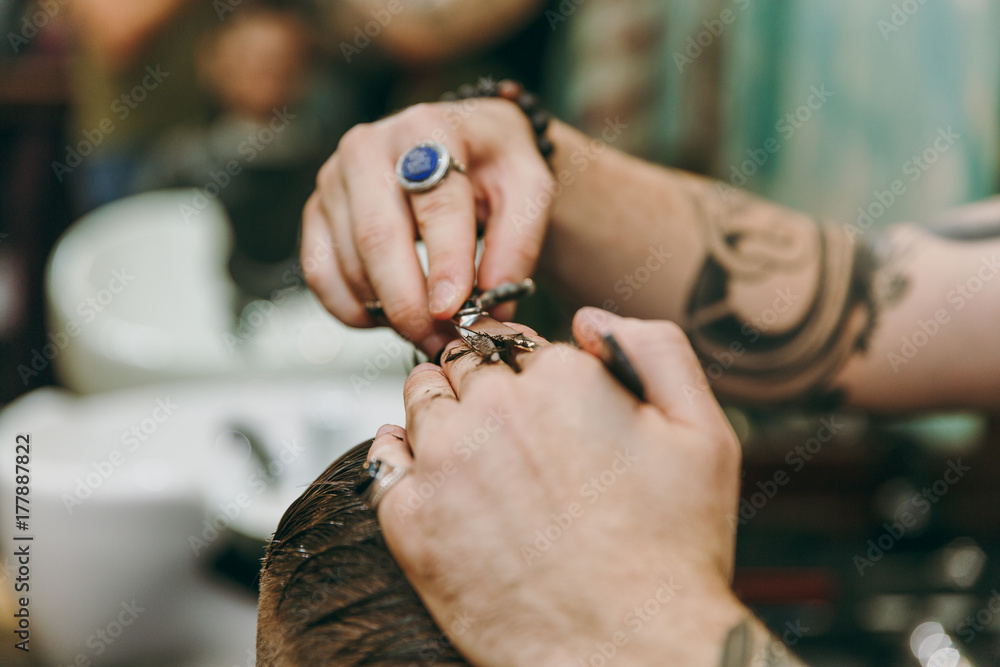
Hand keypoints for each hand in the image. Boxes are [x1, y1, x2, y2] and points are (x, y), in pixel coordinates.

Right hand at [302, 99, 554, 353]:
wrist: (461, 145)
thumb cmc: (494, 166)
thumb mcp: (528, 190)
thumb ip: (519, 243)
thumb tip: (492, 301)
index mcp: (430, 130)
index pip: (435, 203)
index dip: (445, 262)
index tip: (453, 310)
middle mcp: (371, 146)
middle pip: (378, 236)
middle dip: (409, 303)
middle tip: (440, 340)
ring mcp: (335, 177)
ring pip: (349, 262)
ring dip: (386, 311)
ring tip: (427, 330)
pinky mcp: (316, 209)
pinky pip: (320, 273)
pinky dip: (351, 308)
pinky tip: (387, 316)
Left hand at [368, 309, 748, 665]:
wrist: (629, 651)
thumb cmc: (673, 552)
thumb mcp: (705, 433)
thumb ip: (655, 348)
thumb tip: (588, 319)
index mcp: (563, 377)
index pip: (519, 342)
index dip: (528, 372)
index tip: (538, 402)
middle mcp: (495, 408)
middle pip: (464, 363)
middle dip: (480, 382)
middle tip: (505, 429)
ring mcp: (446, 462)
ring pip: (421, 399)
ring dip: (440, 410)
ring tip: (473, 454)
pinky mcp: (410, 519)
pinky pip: (382, 458)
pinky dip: (399, 455)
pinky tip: (431, 476)